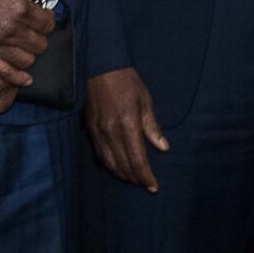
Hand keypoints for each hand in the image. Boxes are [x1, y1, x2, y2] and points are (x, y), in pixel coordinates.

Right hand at [84, 66, 167, 190]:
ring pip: (109, 162)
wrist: (101, 66)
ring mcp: (98, 131)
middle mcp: (111, 131)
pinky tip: (116, 167)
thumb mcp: (145, 101)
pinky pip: (99, 153)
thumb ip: (152, 127)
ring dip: (121, 174)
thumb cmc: (127, 82)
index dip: (146, 176)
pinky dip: (108, 164)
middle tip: (145, 184)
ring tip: (132, 179)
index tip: (153, 186)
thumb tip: (163, 148)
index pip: (137, 159)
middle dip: (135, 178)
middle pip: (123, 165)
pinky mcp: (89, 128)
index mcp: (128, 125)